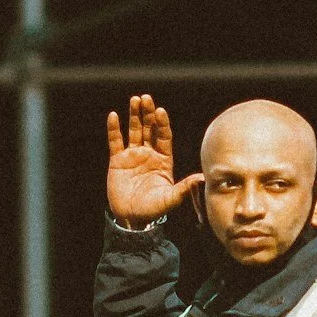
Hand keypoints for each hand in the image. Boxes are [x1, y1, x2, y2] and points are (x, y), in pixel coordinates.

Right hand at [105, 94, 200, 225]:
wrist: (132, 218)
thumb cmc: (153, 209)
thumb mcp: (170, 199)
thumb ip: (185, 188)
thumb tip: (202, 178)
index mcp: (163, 159)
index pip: (164, 136)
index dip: (162, 123)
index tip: (160, 111)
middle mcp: (149, 154)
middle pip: (149, 128)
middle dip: (148, 113)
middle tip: (146, 98)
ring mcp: (133, 156)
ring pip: (134, 131)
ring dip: (134, 115)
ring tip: (135, 100)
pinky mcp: (117, 161)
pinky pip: (115, 142)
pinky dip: (114, 129)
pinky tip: (114, 116)